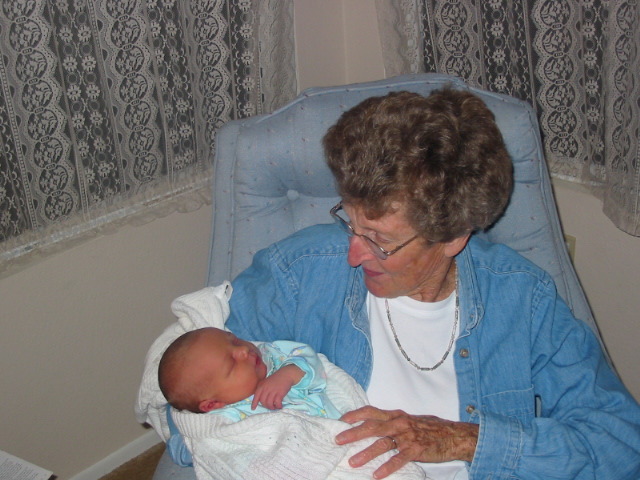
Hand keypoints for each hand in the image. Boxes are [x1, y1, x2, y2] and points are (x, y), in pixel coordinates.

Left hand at [251, 364, 303, 409]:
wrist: (286, 374)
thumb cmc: (276, 379)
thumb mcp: (266, 382)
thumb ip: (262, 389)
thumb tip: (260, 399)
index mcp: (262, 385)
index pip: (256, 396)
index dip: (254, 403)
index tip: (253, 408)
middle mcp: (266, 388)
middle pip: (263, 402)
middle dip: (266, 406)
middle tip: (270, 406)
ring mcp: (273, 391)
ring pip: (269, 403)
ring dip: (272, 407)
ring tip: (275, 407)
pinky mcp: (280, 393)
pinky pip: (277, 403)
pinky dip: (278, 406)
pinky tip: (280, 406)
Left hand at [335, 406, 477, 478]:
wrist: (454, 435)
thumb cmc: (429, 428)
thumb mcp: (408, 421)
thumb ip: (391, 422)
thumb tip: (370, 426)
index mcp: (396, 415)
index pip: (371, 412)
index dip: (355, 415)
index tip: (340, 420)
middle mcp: (399, 423)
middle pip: (372, 426)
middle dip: (353, 433)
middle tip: (338, 440)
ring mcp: (408, 436)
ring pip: (383, 444)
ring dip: (366, 454)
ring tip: (352, 462)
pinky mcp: (417, 450)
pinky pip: (399, 459)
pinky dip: (387, 467)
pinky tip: (376, 475)